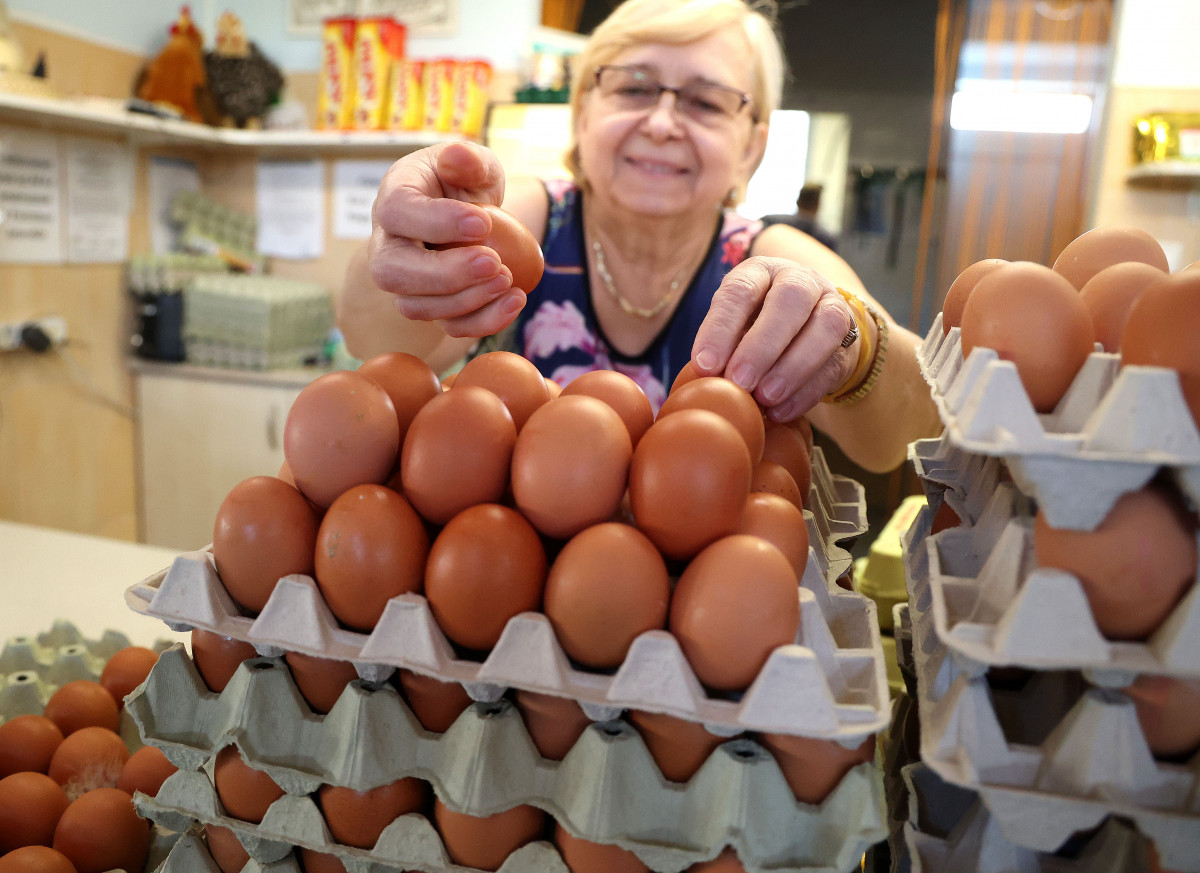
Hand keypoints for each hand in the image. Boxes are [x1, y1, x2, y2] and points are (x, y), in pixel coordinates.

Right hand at [368, 141, 524, 337]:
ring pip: (416, 306)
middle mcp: (388, 243)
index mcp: (394, 197)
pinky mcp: (430, 306)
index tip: (484, 224)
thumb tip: (458, 155)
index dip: (437, 222)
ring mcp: (404, 281)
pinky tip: (514, 301)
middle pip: (392, 271)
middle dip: (445, 274)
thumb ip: (468, 159)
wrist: (467, 216)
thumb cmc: (464, 183)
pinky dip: (482, 321)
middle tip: (494, 263)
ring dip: (466, 301)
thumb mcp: (473, 162)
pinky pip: (446, 327)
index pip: (398, 212)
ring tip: (508, 280)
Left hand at [690, 258, 860, 421]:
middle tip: (739, 381)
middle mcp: (800, 280)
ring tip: (764, 398)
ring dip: (792, 367)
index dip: (721, 328)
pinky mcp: (849, 340)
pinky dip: (806, 391)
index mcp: (761, 272)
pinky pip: (834, 362)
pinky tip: (781, 411)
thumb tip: (704, 380)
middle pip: (790, 299)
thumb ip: (722, 348)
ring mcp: (831, 305)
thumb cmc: (754, 327)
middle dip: (761, 345)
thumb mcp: (733, 326)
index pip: (740, 290)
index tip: (705, 365)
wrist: (807, 327)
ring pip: (825, 326)